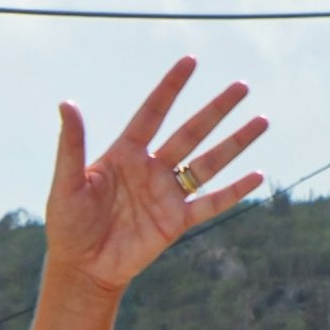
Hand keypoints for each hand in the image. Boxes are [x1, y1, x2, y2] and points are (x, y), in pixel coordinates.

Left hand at [37, 58, 266, 298]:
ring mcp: (167, 194)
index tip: (191, 60)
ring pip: (208, 162)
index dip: (171, 87)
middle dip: (216, 109)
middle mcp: (151, 168)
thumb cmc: (68, 225)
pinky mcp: (177, 222)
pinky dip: (234, 191)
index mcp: (125, 153)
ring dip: (235, 142)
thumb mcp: (67, 183)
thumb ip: (72, 145)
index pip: (153, 112)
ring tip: (262, 121)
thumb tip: (67, 103)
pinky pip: (211, 203)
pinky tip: (257, 176)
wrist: (81, 269)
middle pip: (190, 132)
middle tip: (242, 86)